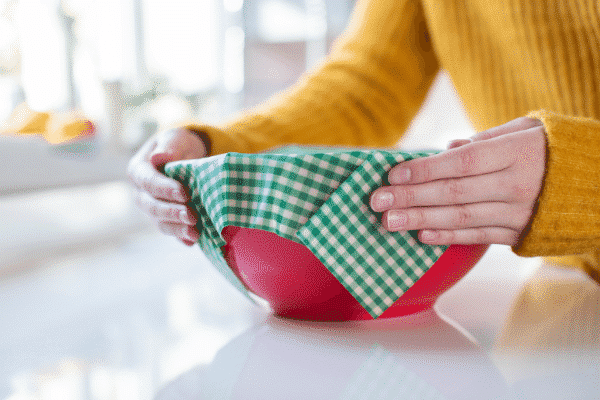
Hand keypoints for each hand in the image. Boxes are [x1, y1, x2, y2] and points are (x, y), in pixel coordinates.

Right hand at [127, 128, 206, 244]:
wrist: (184, 155)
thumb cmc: (178, 145)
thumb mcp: (175, 139)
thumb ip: (169, 147)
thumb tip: (158, 157)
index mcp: (138, 171)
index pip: (149, 182)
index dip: (165, 189)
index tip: (184, 193)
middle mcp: (140, 193)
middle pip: (152, 207)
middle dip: (172, 212)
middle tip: (192, 216)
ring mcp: (151, 209)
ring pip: (160, 223)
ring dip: (177, 229)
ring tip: (195, 233)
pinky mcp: (164, 220)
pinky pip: (171, 231)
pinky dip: (181, 237)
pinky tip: (193, 241)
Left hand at [370, 117, 546, 245]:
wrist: (598, 184)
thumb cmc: (550, 149)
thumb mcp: (524, 131)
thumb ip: (484, 140)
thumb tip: (445, 150)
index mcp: (515, 153)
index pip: (461, 163)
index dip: (424, 170)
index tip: (392, 174)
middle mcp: (516, 185)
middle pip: (454, 193)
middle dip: (411, 197)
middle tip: (377, 201)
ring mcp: (518, 213)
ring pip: (462, 218)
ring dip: (421, 221)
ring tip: (388, 222)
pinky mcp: (519, 234)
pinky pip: (478, 237)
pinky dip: (448, 236)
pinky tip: (421, 235)